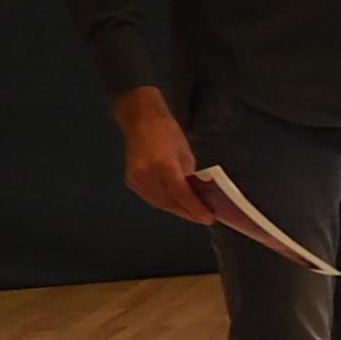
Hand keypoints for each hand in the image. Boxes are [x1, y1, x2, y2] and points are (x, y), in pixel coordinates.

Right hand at [112, 89, 213, 223]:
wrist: (141, 121)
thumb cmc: (168, 132)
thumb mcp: (185, 154)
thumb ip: (190, 177)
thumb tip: (198, 196)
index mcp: (163, 165)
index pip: (181, 194)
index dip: (195, 208)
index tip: (209, 218)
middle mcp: (147, 174)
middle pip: (170, 202)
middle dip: (188, 213)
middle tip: (204, 218)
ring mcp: (137, 178)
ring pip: (160, 203)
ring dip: (177, 211)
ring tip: (193, 215)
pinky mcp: (131, 180)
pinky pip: (151, 198)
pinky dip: (165, 204)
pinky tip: (177, 206)